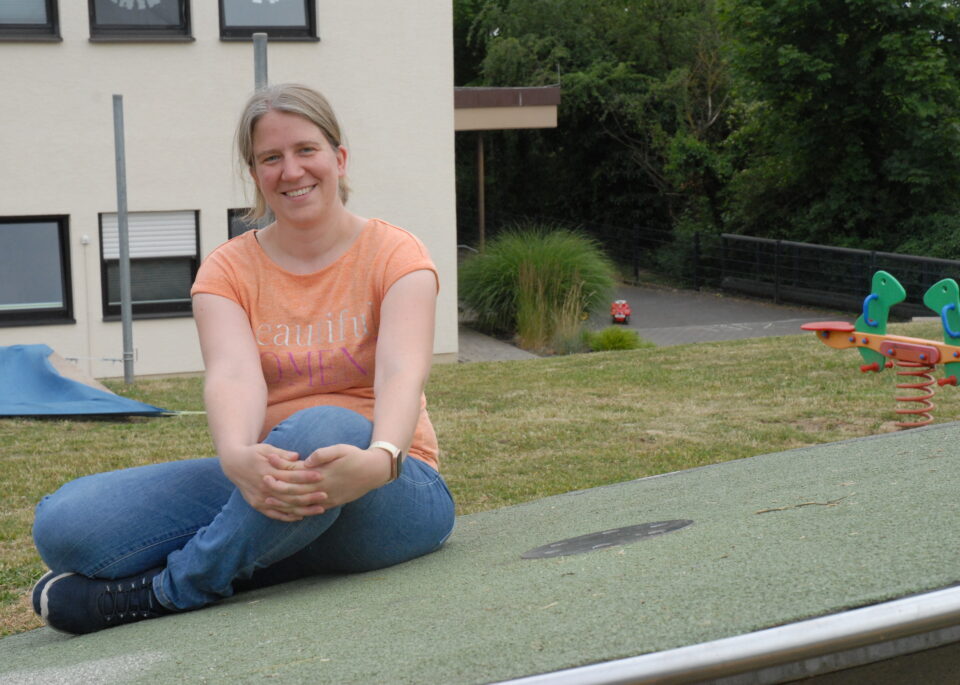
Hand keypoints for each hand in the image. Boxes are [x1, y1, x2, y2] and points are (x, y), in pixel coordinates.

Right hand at [221, 444, 325, 521]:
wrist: (233, 464)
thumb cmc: (253, 453)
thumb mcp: (266, 448)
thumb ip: (282, 454)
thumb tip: (297, 456)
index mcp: (267, 471)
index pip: (290, 475)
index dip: (306, 476)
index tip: (320, 475)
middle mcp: (264, 487)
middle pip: (290, 493)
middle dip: (309, 495)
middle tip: (325, 495)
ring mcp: (260, 498)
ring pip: (285, 506)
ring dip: (303, 509)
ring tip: (320, 509)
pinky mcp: (257, 505)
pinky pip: (274, 514)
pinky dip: (287, 516)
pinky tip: (301, 517)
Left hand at [268, 444, 390, 509]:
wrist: (374, 472)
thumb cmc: (357, 457)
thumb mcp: (341, 449)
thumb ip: (323, 454)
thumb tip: (307, 459)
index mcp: (323, 473)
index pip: (297, 472)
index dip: (282, 466)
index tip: (269, 459)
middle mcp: (323, 488)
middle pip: (295, 490)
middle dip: (277, 486)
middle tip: (262, 480)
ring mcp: (327, 498)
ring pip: (300, 503)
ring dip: (283, 502)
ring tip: (268, 498)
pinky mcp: (331, 503)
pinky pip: (310, 510)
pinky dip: (298, 511)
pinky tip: (288, 510)